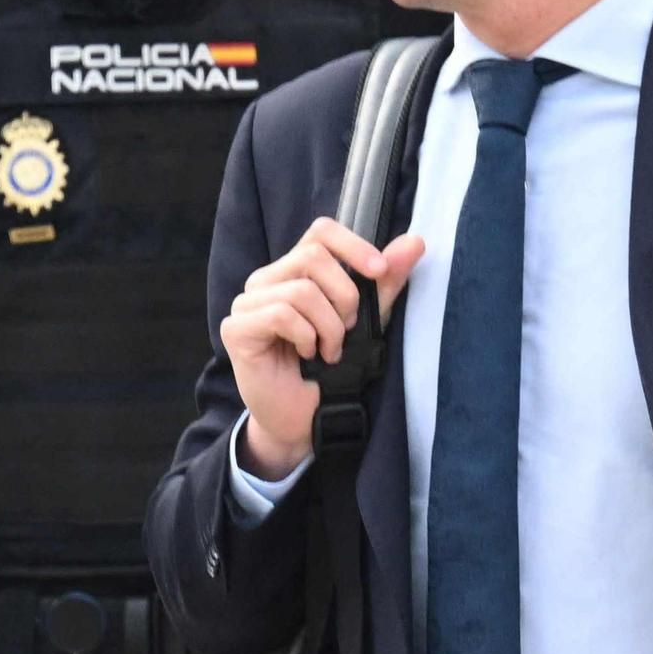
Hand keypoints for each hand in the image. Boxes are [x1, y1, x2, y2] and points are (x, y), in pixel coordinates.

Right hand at [222, 218, 425, 480]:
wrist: (305, 421)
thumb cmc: (331, 371)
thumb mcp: (367, 321)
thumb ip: (385, 283)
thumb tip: (416, 242)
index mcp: (294, 270)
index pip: (320, 232)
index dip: (353, 245)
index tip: (380, 270)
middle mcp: (266, 280)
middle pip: (312, 256)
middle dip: (345, 295)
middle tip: (349, 328)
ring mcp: (247, 302)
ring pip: (300, 289)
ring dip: (328, 326)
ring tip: (330, 350)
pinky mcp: (236, 328)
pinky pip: (280, 314)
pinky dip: (306, 336)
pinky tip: (308, 356)